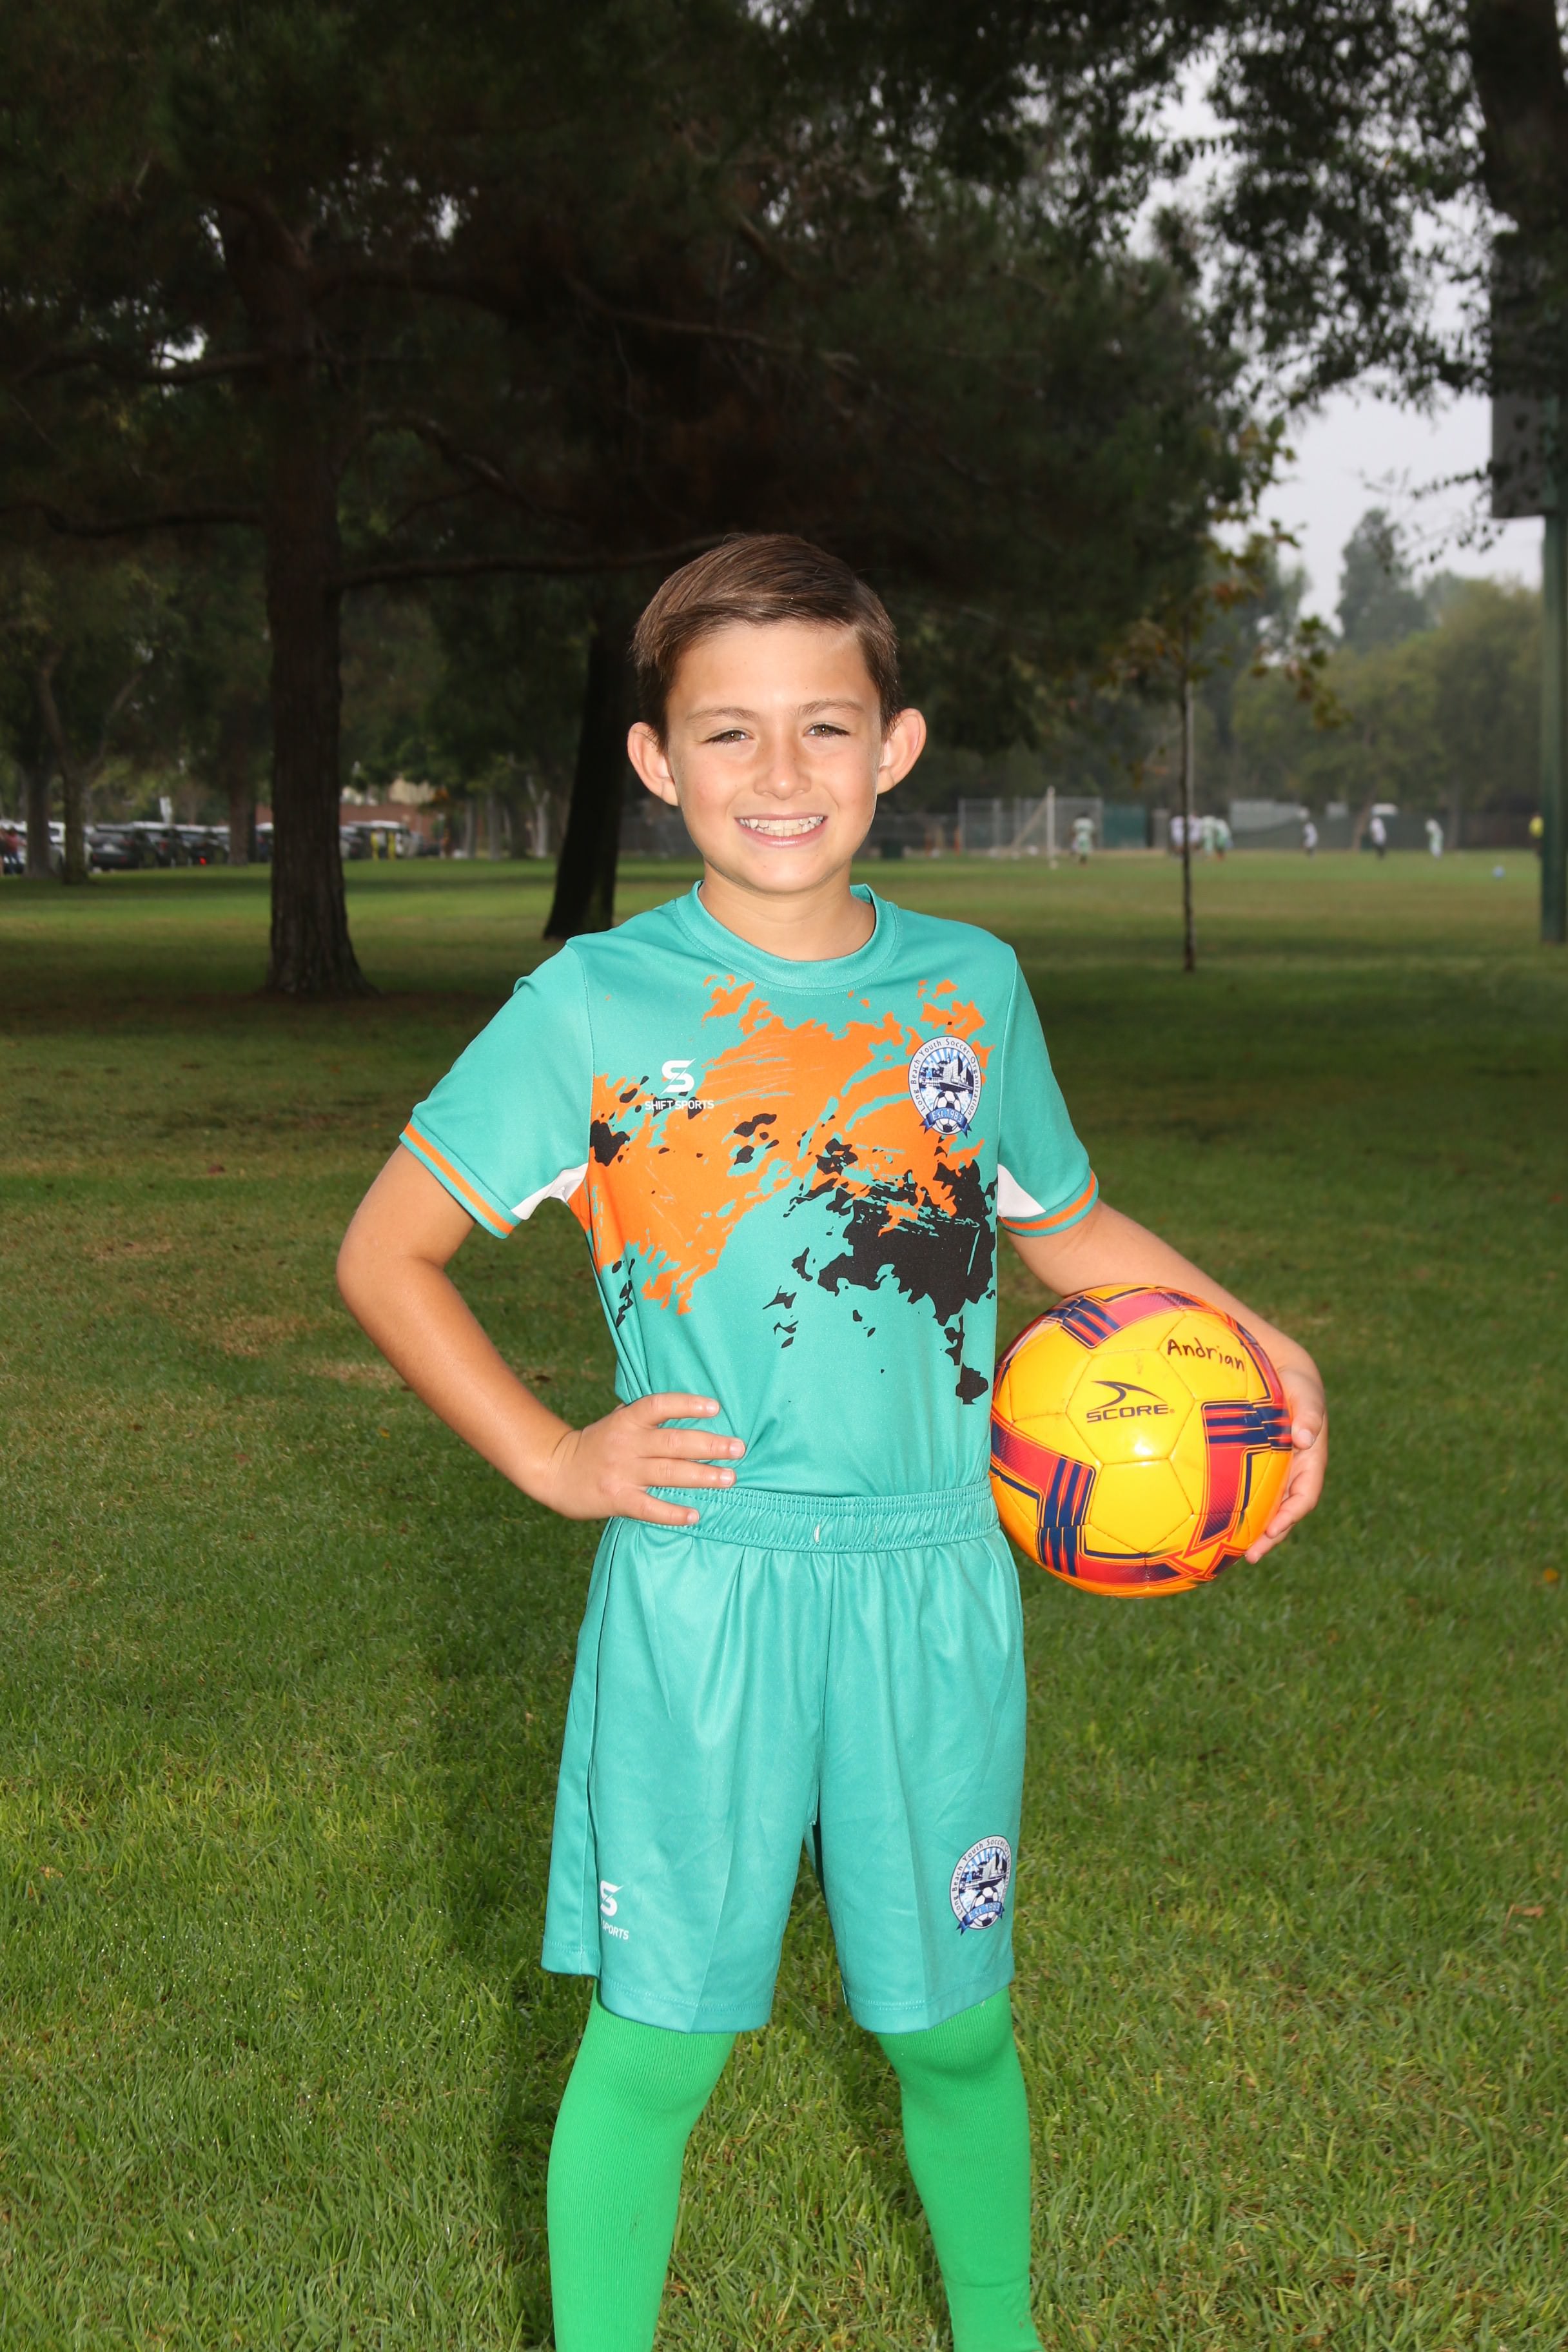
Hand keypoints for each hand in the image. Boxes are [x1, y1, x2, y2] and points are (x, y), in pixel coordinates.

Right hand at [537, 1393, 743, 1527]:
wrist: (555, 1469)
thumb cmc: (597, 1443)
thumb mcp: (618, 1420)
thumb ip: (647, 1417)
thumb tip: (690, 1409)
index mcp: (627, 1420)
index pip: (659, 1405)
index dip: (687, 1404)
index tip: (716, 1407)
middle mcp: (627, 1444)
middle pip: (673, 1442)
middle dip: (709, 1445)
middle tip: (738, 1448)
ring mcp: (622, 1473)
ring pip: (668, 1473)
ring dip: (702, 1476)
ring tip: (729, 1478)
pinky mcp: (617, 1499)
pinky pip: (649, 1507)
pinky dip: (673, 1512)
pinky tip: (695, 1514)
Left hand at [1244, 1354, 1326, 1562]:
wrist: (1282, 1374)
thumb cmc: (1296, 1385)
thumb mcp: (1306, 1393)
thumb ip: (1309, 1413)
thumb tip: (1306, 1437)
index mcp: (1309, 1462)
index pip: (1304, 1496)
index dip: (1291, 1515)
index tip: (1274, 1528)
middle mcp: (1293, 1473)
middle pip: (1284, 1512)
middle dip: (1271, 1536)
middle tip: (1251, 1556)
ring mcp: (1275, 1472)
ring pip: (1265, 1507)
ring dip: (1252, 1530)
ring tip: (1230, 1551)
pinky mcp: (1256, 1466)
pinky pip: (1247, 1491)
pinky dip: (1236, 1507)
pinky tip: (1210, 1518)